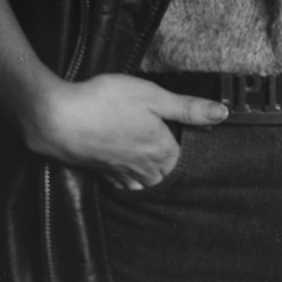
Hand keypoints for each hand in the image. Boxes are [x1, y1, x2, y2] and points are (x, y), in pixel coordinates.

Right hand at [18, 72, 228, 189]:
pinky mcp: (100, 171)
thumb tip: (222, 114)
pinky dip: (129, 183)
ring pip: (143, 185)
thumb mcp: (153, 96)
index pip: (183, 162)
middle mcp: (142, 166)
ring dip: (152, 182)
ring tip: (158, 176)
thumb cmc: (106, 102)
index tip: (193, 150)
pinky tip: (128, 179)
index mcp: (160, 149)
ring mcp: (119, 171)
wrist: (59, 119)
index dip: (188, 155)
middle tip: (178, 167)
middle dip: (171, 173)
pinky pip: (121, 185)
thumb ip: (187, 108)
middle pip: (164, 178)